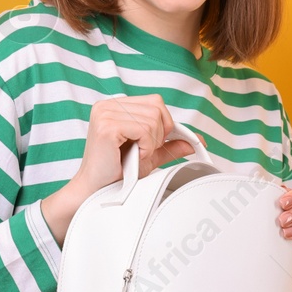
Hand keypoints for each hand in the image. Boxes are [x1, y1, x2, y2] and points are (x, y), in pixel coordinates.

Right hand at [41, 94, 195, 244]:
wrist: (96, 190)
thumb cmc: (117, 172)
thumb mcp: (149, 154)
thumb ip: (169, 145)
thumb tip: (195, 140)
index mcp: (116, 105)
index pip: (155, 101)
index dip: (165, 123)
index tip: (160, 142)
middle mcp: (108, 105)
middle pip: (157, 107)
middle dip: (159, 134)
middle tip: (144, 151)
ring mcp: (105, 113)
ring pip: (153, 119)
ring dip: (151, 143)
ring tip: (136, 155)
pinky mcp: (107, 126)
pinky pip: (143, 129)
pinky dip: (145, 147)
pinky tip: (133, 156)